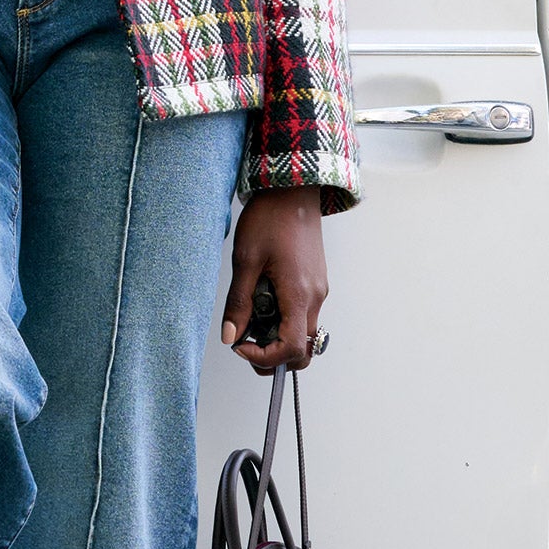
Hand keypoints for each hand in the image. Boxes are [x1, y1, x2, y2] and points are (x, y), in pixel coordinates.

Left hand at [221, 186, 328, 372]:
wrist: (293, 191)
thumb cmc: (270, 218)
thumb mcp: (245, 261)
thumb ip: (239, 303)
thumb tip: (230, 337)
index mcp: (299, 295)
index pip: (292, 349)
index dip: (264, 358)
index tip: (240, 346)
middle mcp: (315, 298)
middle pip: (303, 351)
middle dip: (273, 357)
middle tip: (245, 343)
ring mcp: (318, 292)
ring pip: (304, 335)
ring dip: (277, 338)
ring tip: (252, 317)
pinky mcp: (315, 284)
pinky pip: (303, 316)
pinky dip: (283, 321)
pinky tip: (263, 301)